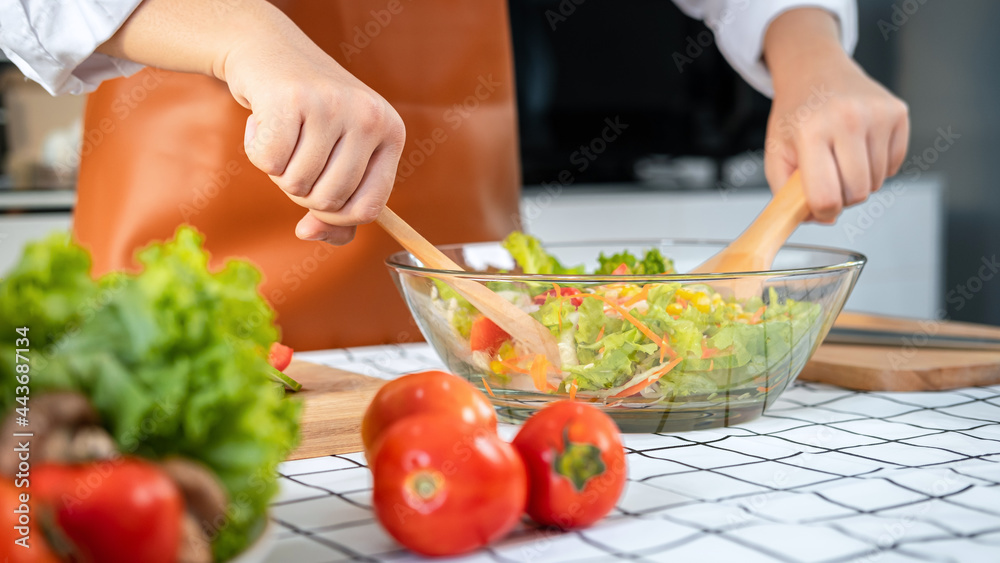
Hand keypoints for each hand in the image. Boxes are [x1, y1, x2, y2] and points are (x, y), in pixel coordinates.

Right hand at [223, 25, 404, 243]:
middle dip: (302, 193)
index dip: (338, 219)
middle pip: (330, 201)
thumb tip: (310, 235)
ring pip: (297, 185)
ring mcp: (333, 106)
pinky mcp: (292, 99)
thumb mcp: (335, 155)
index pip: (370, 207)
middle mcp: (370, 117)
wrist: (268, 51)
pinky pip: (268, 163)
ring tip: (282, 136)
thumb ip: (335, 206)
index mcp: (391, 133)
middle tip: (295, 159)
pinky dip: (256, 151)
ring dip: (278, 171)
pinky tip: (262, 122)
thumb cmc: (306, 115)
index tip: (316, 211)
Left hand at [763, 9, 908, 222]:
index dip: (823, 211)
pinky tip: (859, 147)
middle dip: (842, 196)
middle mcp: (847, 120)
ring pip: (877, 183)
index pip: (826, 197)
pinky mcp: (898, 112)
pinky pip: (894, 165)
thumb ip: (787, 195)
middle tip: (828, 177)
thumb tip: (823, 218)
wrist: (814, 70)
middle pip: (857, 194)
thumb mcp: (776, 154)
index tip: (817, 205)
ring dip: (859, 181)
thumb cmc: (795, 115)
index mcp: (811, 132)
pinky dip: (877, 167)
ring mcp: (877, 114)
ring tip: (841, 157)